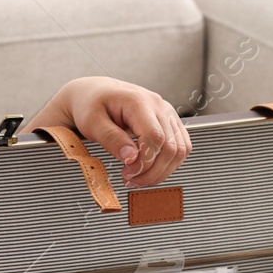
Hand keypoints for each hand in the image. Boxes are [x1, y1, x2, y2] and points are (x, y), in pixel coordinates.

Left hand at [26, 77, 190, 186]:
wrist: (94, 94)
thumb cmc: (91, 104)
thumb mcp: (92, 122)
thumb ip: (112, 139)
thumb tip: (131, 159)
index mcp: (139, 101)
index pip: (155, 137)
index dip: (144, 162)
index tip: (127, 173)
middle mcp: (158, 106)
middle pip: (171, 147)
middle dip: (152, 171)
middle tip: (130, 179)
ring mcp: (167, 113)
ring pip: (180, 150)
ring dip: (162, 171)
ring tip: (139, 176)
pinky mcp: (170, 122)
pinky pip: (181, 147)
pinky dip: (168, 164)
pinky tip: (149, 168)